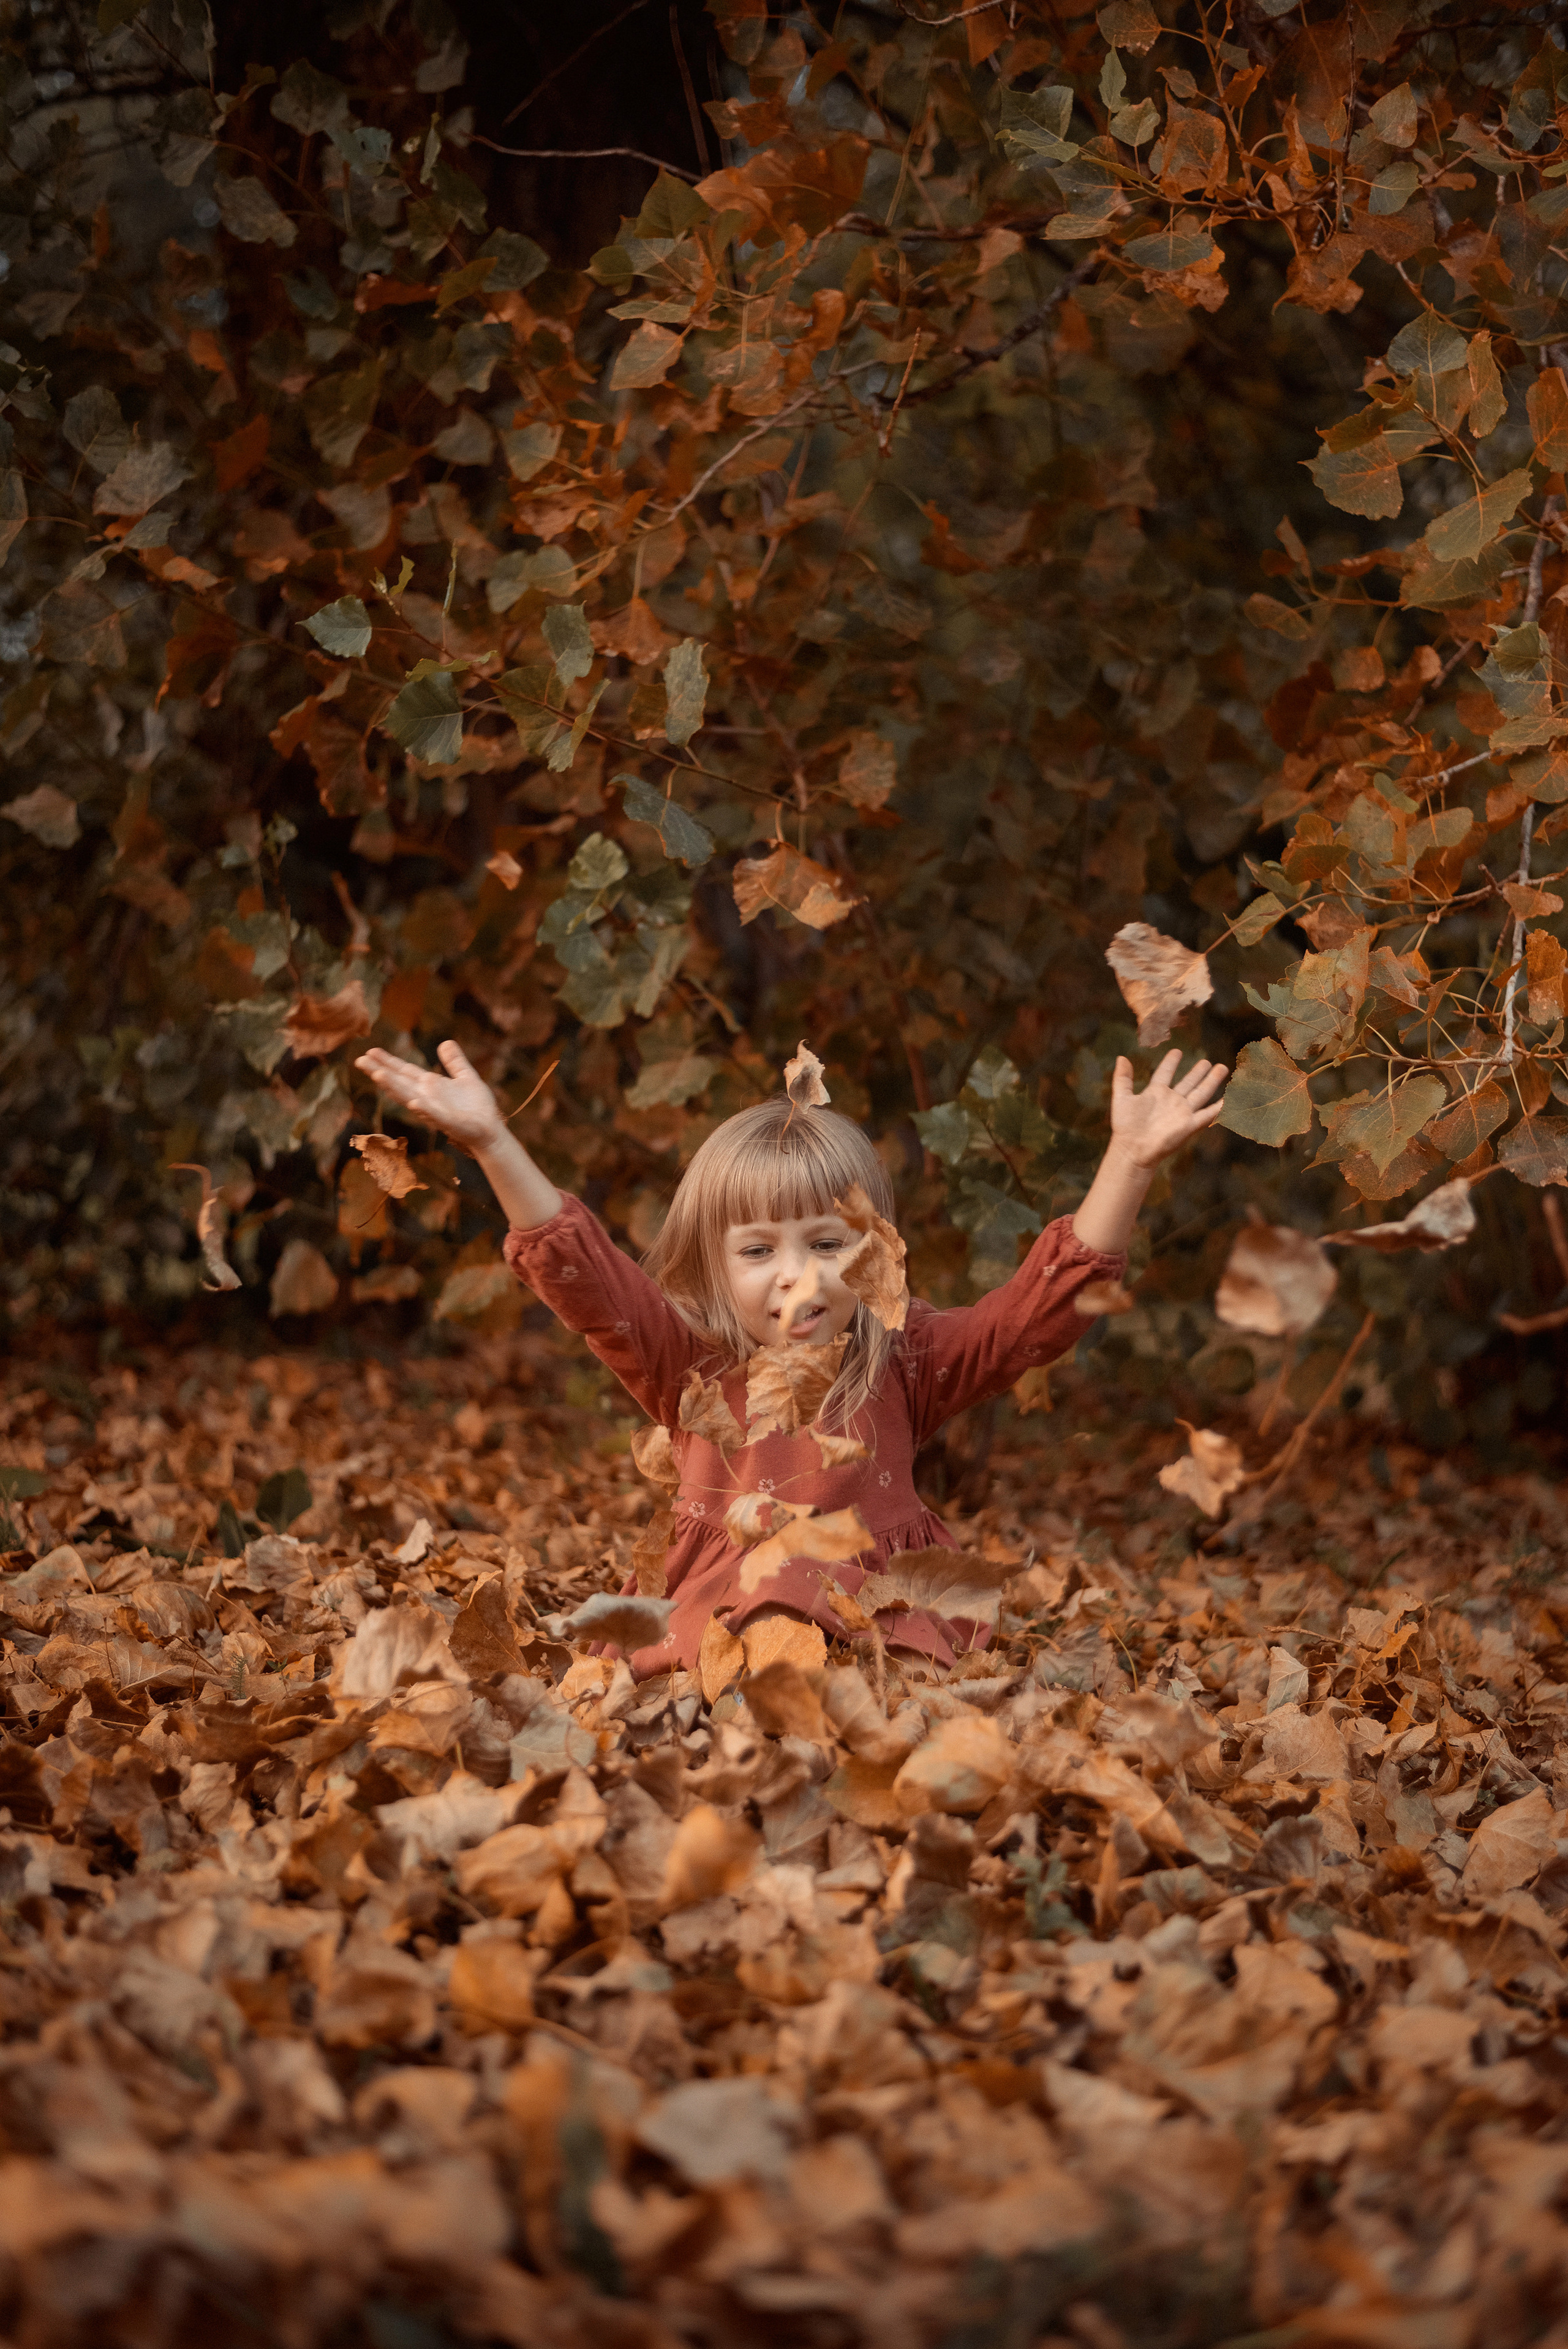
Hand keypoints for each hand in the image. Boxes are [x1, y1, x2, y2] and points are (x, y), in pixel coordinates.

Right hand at [355, 1039, 503, 1152]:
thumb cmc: (477, 1108)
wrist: (490, 1130)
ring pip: (409, 1098)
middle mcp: (426, 1097)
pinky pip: (434, 1115)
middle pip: (399, 1082)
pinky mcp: (448, 1123)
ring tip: (378, 1075)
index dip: (388, 1061)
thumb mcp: (466, 1077)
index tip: (370, 1051)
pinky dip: (424, 1109)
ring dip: (394, 1087)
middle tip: (360, 1061)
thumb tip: (445, 1042)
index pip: (405, 1071)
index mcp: (430, 1086)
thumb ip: (455, 1062)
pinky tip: (414, 1102)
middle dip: (380, 1072)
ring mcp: (434, 1111)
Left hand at [1109, 1050, 1227, 1169]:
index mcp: (1155, 1093)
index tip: (1177, 1051)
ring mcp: (1182, 1112)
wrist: (1133, 1149)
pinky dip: (1219, 1107)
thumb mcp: (1121, 1098)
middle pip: (1188, 1082)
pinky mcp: (1189, 1124)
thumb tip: (1121, 1057)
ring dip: (1211, 1081)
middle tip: (1208, 1061)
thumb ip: (1122, 1078)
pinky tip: (1229, 1098)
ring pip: (1201, 1093)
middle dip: (1198, 1072)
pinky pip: (1207, 1114)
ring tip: (1222, 1068)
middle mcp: (1171, 1101)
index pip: (1165, 1073)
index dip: (1170, 1063)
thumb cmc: (1125, 1127)